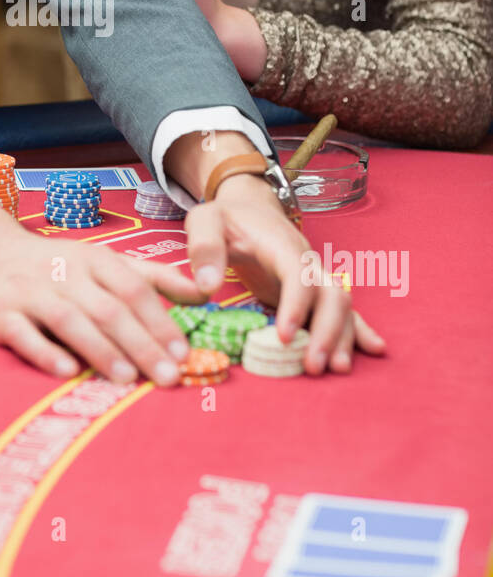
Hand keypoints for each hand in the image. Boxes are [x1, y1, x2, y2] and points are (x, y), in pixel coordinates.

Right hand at [0, 177, 208, 385]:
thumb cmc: (56, 265)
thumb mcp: (105, 260)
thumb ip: (154, 277)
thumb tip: (206, 292)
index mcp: (93, 259)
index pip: (133, 288)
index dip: (159, 319)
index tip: (183, 351)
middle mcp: (64, 272)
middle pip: (107, 308)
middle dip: (140, 343)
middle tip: (167, 376)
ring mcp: (29, 293)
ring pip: (69, 320)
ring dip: (100, 350)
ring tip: (128, 379)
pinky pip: (23, 335)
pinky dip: (46, 353)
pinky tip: (69, 371)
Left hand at [182, 172, 385, 374]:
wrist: (250, 207)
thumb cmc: (226, 218)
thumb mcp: (205, 221)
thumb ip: (204, 247)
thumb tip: (206, 286)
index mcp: (282, 246)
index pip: (298, 275)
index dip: (295, 305)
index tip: (283, 336)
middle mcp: (307, 262)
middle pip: (330, 294)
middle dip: (327, 331)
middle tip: (313, 366)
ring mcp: (315, 277)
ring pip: (342, 305)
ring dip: (342, 337)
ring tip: (336, 369)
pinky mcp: (315, 291)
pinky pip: (343, 310)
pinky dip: (359, 329)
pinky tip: (373, 349)